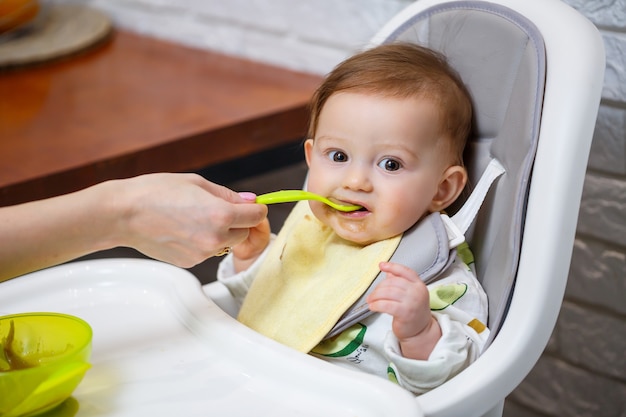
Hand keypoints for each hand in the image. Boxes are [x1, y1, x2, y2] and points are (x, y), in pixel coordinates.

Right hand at [113, 173, 267, 267]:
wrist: (124, 214)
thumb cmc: (156, 192)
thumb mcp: (197, 183)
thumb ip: (228, 195)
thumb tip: (250, 200)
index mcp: (221, 215)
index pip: (257, 216)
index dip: (255, 208)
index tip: (249, 205)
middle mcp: (215, 238)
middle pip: (244, 232)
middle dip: (238, 221)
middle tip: (216, 209)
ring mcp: (202, 253)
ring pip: (226, 243)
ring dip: (220, 233)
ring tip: (194, 218)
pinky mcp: (190, 262)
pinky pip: (207, 251)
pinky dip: (203, 242)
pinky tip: (183, 229)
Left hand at [367, 262, 440, 359]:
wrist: (420, 332)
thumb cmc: (412, 312)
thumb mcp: (409, 295)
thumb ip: (400, 283)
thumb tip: (387, 272)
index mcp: (418, 284)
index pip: (405, 271)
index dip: (392, 267)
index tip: (381, 265)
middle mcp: (417, 291)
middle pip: (393, 282)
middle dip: (379, 288)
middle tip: (372, 295)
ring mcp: (412, 302)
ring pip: (387, 293)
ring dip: (375, 296)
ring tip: (370, 301)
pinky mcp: (405, 313)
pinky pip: (386, 305)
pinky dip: (376, 305)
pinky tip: (372, 307)